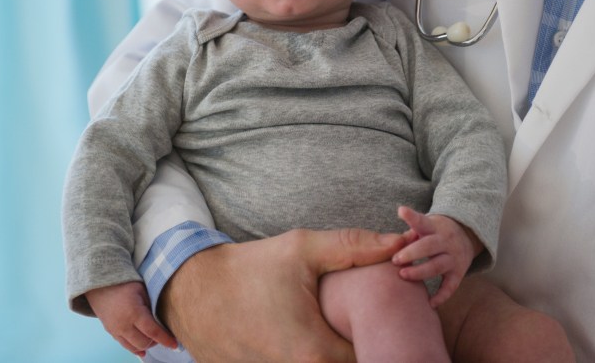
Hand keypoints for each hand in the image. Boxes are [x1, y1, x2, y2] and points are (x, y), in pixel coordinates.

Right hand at [85, 281, 177, 356]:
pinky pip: (124, 346)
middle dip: (156, 341)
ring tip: (153, 339)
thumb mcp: (142, 291)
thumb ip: (151, 306)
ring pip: (134, 347)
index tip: (175, 344)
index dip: (165, 339)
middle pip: (144, 342)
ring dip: (146, 345)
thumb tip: (161, 320)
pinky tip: (142, 350)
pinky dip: (135, 348)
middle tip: (162, 335)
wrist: (101, 286)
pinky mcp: (111, 332)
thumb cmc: (125, 285)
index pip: (153, 331)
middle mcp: (124, 325)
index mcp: (134, 313)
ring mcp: (116, 330)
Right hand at [157, 228, 404, 361]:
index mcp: (316, 352)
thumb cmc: (250, 269)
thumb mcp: (302, 249)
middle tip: (368, 318)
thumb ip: (355, 247)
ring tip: (338, 323)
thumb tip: (401, 242)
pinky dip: (314, 354)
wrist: (193, 294)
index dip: (387, 336)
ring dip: (339, 351)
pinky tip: (314, 331)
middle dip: (366, 345)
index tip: (389, 315)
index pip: (376, 356)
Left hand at [392, 206, 482, 306]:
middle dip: (412, 252)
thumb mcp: (427, 225)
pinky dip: (441, 296)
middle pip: (429, 246)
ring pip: (437, 266)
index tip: (401, 211)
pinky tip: (430, 303)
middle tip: (395, 260)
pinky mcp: (459, 272)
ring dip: (420, 272)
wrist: (467, 234)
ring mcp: (454, 257)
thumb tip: (390, 242)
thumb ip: (410, 232)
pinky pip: (451, 286)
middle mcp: (445, 241)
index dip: (411, 216)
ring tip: (403, 275)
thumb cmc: (435, 231)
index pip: (422, 221)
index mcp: (434, 227)